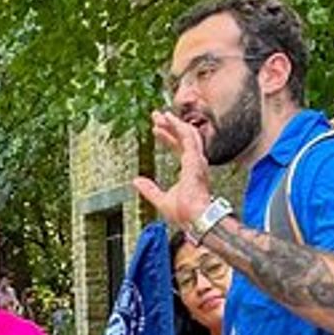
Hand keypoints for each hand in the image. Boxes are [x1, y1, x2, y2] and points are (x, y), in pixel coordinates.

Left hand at [132, 110, 215, 227]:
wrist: (195, 219)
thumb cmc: (185, 214)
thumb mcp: (161, 200)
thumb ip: (149, 190)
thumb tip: (136, 181)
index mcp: (189, 170)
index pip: (178, 148)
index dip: (167, 138)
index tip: (156, 130)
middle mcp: (195, 163)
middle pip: (182, 138)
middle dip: (170, 126)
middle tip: (156, 116)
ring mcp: (197, 160)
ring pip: (186, 134)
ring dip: (173, 123)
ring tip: (160, 115)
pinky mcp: (196, 159)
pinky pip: (188, 137)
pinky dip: (179, 126)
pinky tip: (169, 119)